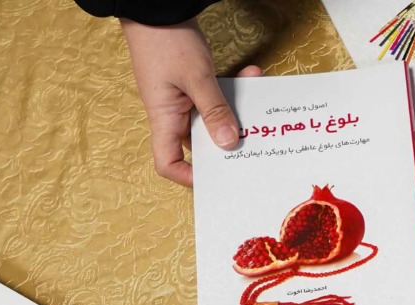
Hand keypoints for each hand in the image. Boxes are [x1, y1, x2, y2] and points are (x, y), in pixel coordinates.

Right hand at [120, 19, 261, 185]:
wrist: (156, 5)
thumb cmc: (166, 40)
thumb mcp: (196, 77)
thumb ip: (214, 111)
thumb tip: (229, 144)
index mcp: (164, 118)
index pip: (168, 162)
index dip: (189, 176)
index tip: (216, 177)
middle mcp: (172, 113)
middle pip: (200, 143)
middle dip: (227, 141)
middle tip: (252, 141)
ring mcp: (182, 98)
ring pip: (213, 118)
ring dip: (236, 110)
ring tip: (257, 101)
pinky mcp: (192, 83)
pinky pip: (216, 96)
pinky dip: (233, 89)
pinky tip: (252, 75)